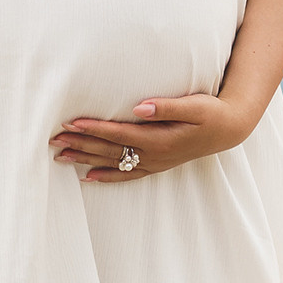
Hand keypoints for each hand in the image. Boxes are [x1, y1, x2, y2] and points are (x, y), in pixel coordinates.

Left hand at [50, 95, 255, 181]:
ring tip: (60, 156)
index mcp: (159, 139)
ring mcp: (154, 162)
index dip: (93, 128)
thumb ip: (166, 106)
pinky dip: (107, 176)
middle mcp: (153, 155)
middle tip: (53, 139)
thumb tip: (139, 107)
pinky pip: (127, 174)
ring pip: (113, 163)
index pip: (118, 134)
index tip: (71, 122)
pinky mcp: (157, 164)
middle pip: (109, 150)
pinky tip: (88, 177)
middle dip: (80, 145)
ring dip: (86, 159)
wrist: (229, 129)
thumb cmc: (211, 112)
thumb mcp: (194, 105)